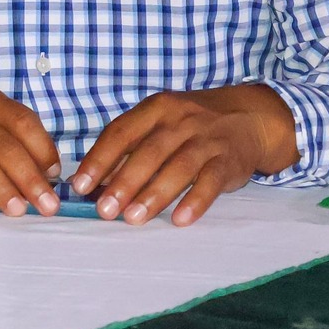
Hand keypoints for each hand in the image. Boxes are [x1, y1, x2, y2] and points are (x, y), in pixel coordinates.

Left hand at [70, 85, 298, 226]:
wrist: (248, 118)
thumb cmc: (189, 126)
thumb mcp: (159, 125)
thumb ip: (128, 149)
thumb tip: (94, 183)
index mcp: (155, 109)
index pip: (120, 133)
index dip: (99, 160)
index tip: (80, 186)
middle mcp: (179, 120)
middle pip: (148, 152)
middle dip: (123, 183)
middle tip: (104, 210)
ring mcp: (206, 139)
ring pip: (178, 167)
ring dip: (154, 195)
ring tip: (133, 219)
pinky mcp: (228, 160)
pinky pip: (211, 181)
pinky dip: (195, 201)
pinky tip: (180, 220)